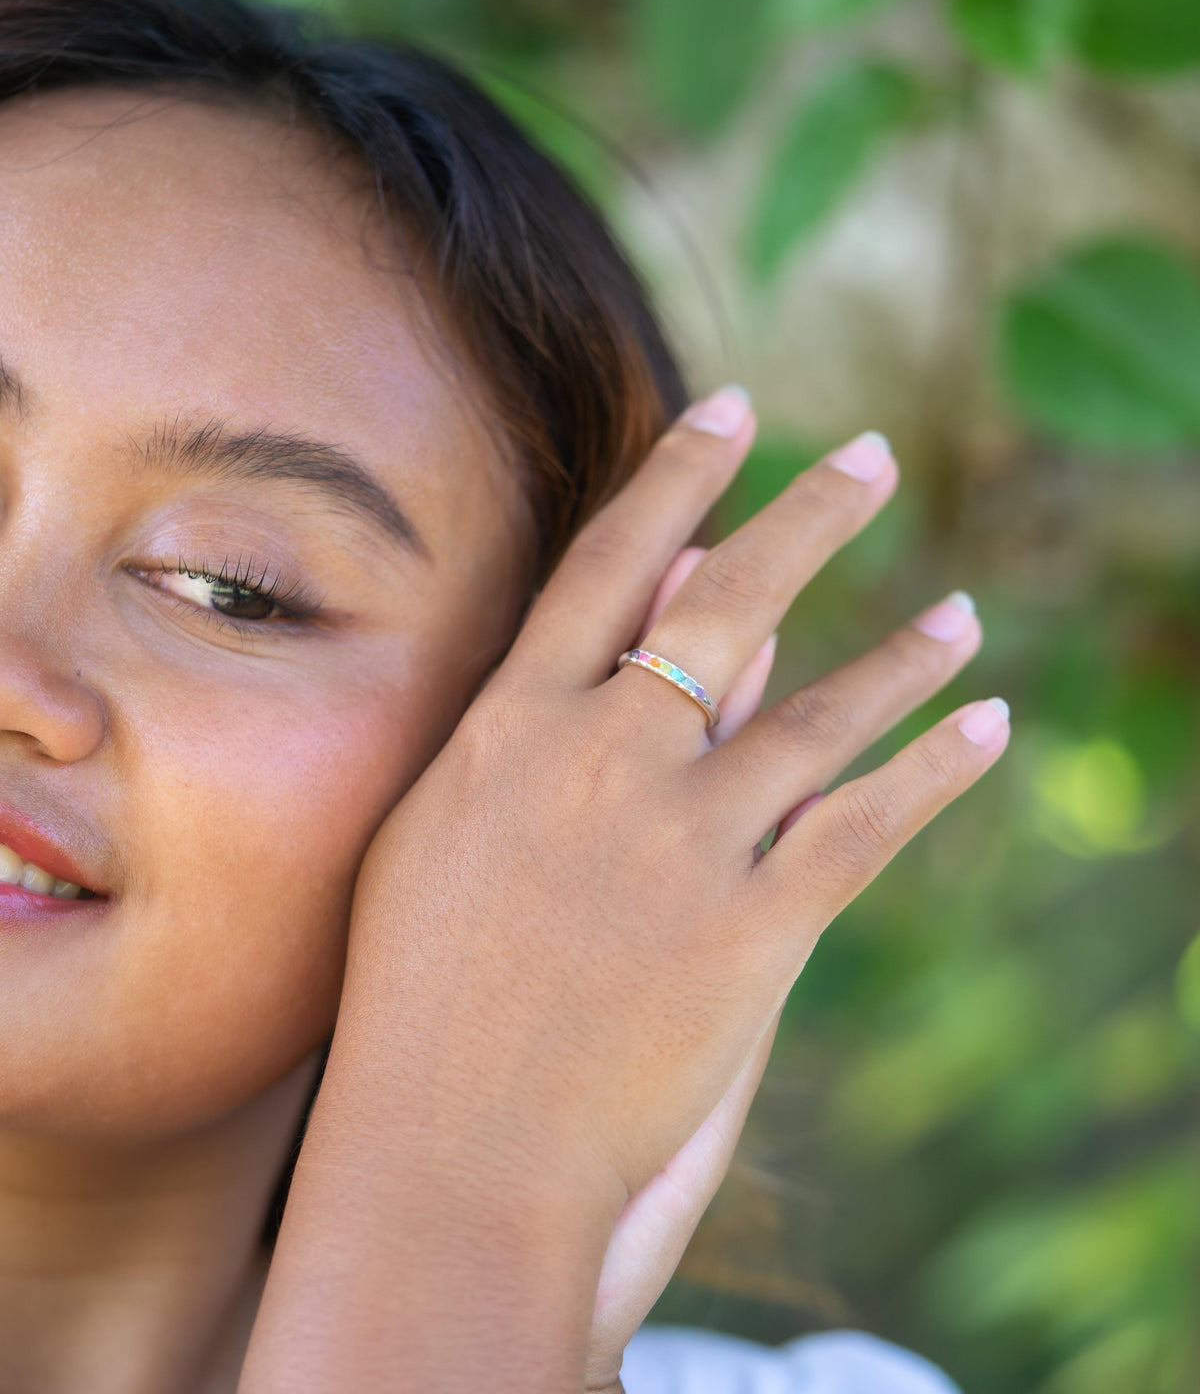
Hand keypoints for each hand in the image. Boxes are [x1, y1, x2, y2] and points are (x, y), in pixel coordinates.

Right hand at [247, 393, 1007, 1393]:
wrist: (453, 1150)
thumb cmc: (419, 989)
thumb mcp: (443, 831)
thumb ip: (529, 717)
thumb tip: (633, 620)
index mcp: (511, 727)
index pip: (608, 562)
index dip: (676, 474)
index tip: (731, 408)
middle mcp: (602, 761)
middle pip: (728, 604)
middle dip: (809, 515)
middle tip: (870, 453)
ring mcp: (682, 845)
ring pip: (823, 714)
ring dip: (905, 656)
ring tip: (962, 611)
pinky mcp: (753, 933)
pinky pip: (866, 828)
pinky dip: (935, 771)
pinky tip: (990, 727)